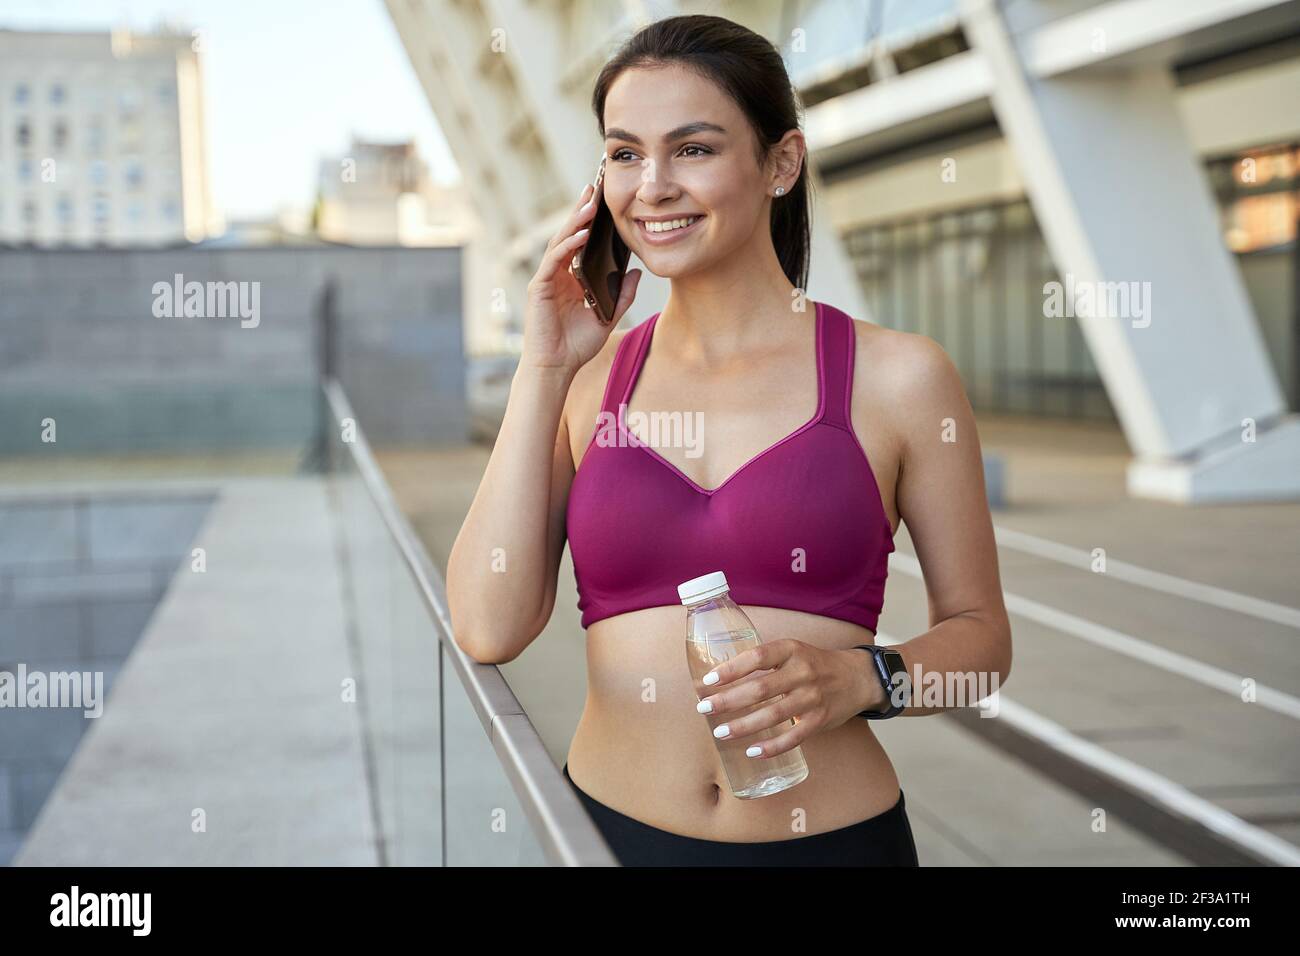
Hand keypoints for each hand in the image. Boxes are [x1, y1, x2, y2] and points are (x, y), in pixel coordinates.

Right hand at [521, 180, 642, 372]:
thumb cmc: (577, 345)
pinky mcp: (540, 287)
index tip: (603, 201)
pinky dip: (568, 246)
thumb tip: (637, 274)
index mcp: (571, 278)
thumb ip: (621, 295)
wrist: (557, 367)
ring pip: (561, 242)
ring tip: (590, 204)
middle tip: (593, 187)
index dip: (590, 222)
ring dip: (575, 222)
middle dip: (581, 211)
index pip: (581, 243)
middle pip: (569, 235)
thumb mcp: (608, 315)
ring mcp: (547, 278)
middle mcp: (557, 274)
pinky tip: (581, 235)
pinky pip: (554, 260)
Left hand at [694, 640, 887, 758]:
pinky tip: (752, 751)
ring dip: (743, 726)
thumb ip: (765, 661)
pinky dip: (772, 746)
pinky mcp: (820, 720)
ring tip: (720, 732)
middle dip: (728, 701)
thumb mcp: (793, 651)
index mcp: (791, 650)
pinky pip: (793, 737)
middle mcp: (802, 672)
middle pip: (760, 689)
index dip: (731, 669)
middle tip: (704, 708)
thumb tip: (722, 677)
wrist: (858, 677)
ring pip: (773, 715)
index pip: (757, 657)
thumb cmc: (815, 664)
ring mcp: (812, 698)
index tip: (708, 680)